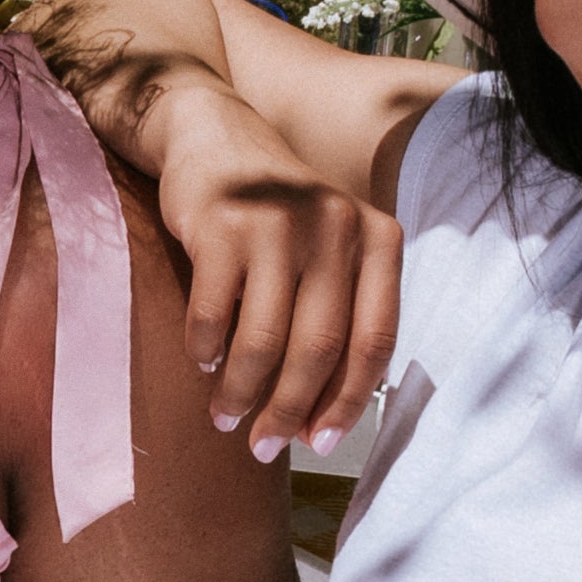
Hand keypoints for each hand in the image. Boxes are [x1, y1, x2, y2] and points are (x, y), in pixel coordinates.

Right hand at [152, 73, 403, 456]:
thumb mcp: (327, 251)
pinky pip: (214, 315)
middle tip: (262, 445)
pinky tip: (203, 362)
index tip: (318, 443)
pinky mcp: (224, 223)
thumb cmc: (275, 217)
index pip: (375, 340)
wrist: (215, 136)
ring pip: (264, 340)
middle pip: (319, 348)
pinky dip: (206, 351)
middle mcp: (338, 228)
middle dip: (288, 409)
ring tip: (225, 416)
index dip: (348, 402)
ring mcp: (280, 223)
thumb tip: (313, 422)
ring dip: (241, 392)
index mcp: (377, 239)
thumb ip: (335, 318)